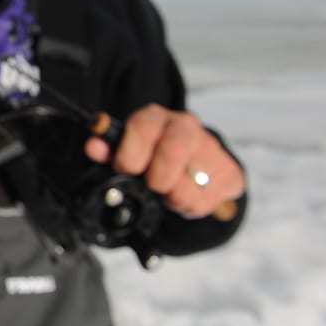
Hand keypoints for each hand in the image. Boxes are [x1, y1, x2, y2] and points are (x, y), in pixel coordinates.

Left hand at [84, 104, 244, 218]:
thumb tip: (93, 146)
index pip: (143, 127)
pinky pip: (209, 200)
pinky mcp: (231, 173)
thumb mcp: (125, 152)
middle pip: (174, 152)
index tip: (127, 169)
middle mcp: (186, 127)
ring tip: (169, 192)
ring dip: (174, 199)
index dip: (131, 154)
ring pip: (190, 186)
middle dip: (158, 178)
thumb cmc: (150, 158)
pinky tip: (188, 195)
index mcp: (155, 118)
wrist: (190, 164)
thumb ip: (109, 150)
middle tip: (153, 185)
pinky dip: (193, 207)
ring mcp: (211, 149)